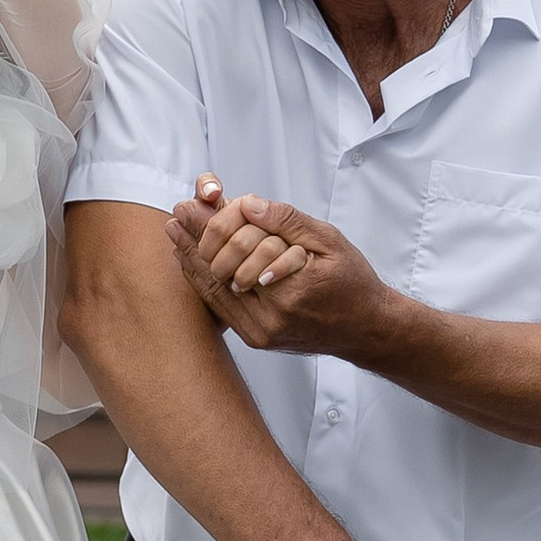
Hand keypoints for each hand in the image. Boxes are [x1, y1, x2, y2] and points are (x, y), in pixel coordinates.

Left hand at [172, 183, 391, 362]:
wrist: (366, 329)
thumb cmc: (352, 282)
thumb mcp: (329, 241)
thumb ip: (288, 222)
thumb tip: (249, 205)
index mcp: (292, 290)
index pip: (238, 248)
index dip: (210, 223)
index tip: (190, 202)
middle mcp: (271, 317)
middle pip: (219, 268)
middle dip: (198, 237)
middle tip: (178, 212)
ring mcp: (260, 332)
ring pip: (214, 288)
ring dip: (193, 257)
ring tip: (175, 233)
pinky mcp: (256, 338)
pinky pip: (220, 306)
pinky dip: (202, 279)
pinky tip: (187, 259)